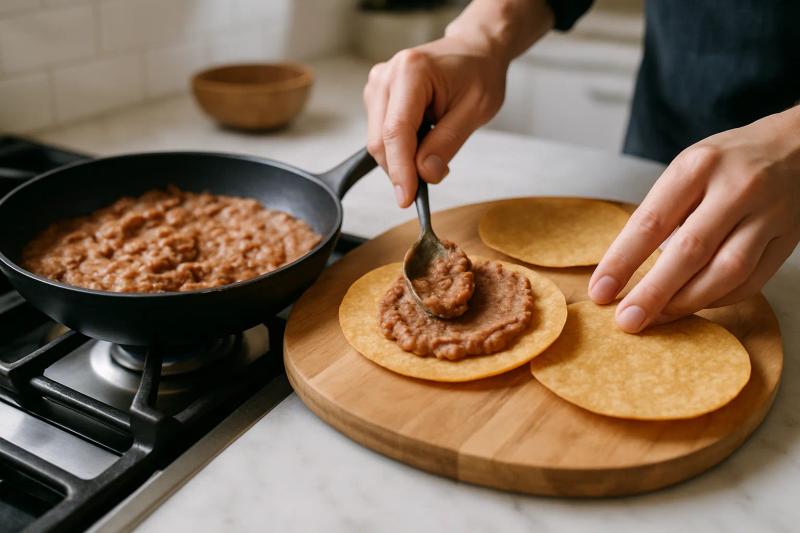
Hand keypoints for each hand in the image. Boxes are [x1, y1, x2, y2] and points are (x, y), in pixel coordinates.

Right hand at [363, 36, 507, 206]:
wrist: (472, 51)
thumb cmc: (478, 74)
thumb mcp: (475, 110)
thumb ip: (448, 142)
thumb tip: (424, 174)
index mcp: (411, 72)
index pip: (396, 131)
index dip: (400, 170)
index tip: (406, 199)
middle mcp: (386, 76)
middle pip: (380, 141)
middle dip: (402, 169)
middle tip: (434, 176)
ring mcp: (377, 86)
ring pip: (378, 142)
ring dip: (402, 159)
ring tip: (434, 148)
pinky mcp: (376, 97)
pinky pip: (381, 136)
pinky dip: (400, 149)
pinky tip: (422, 141)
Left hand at [589, 107, 799, 331]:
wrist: (797, 146)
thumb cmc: (726, 163)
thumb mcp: (687, 170)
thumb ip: (662, 214)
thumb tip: (625, 270)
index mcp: (697, 167)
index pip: (651, 221)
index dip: (622, 261)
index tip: (600, 290)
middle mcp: (735, 188)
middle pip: (689, 251)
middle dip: (653, 293)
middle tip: (627, 320)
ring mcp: (768, 215)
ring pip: (725, 272)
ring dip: (686, 303)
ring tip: (656, 319)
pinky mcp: (788, 239)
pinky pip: (751, 282)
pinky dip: (718, 299)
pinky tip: (694, 305)